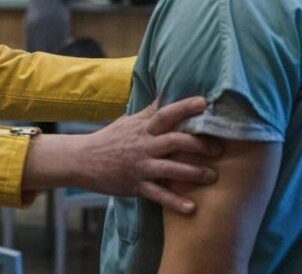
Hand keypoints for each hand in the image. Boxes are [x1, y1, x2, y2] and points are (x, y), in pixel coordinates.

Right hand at [81, 97, 220, 212]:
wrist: (83, 160)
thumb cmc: (110, 138)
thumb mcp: (129, 121)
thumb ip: (150, 111)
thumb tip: (169, 93)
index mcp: (142, 128)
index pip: (165, 113)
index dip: (184, 107)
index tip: (204, 102)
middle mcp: (143, 145)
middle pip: (174, 141)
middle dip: (198, 145)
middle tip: (218, 148)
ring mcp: (140, 166)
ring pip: (170, 169)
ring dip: (194, 173)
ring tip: (213, 176)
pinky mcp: (135, 185)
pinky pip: (158, 195)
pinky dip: (175, 202)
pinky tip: (192, 208)